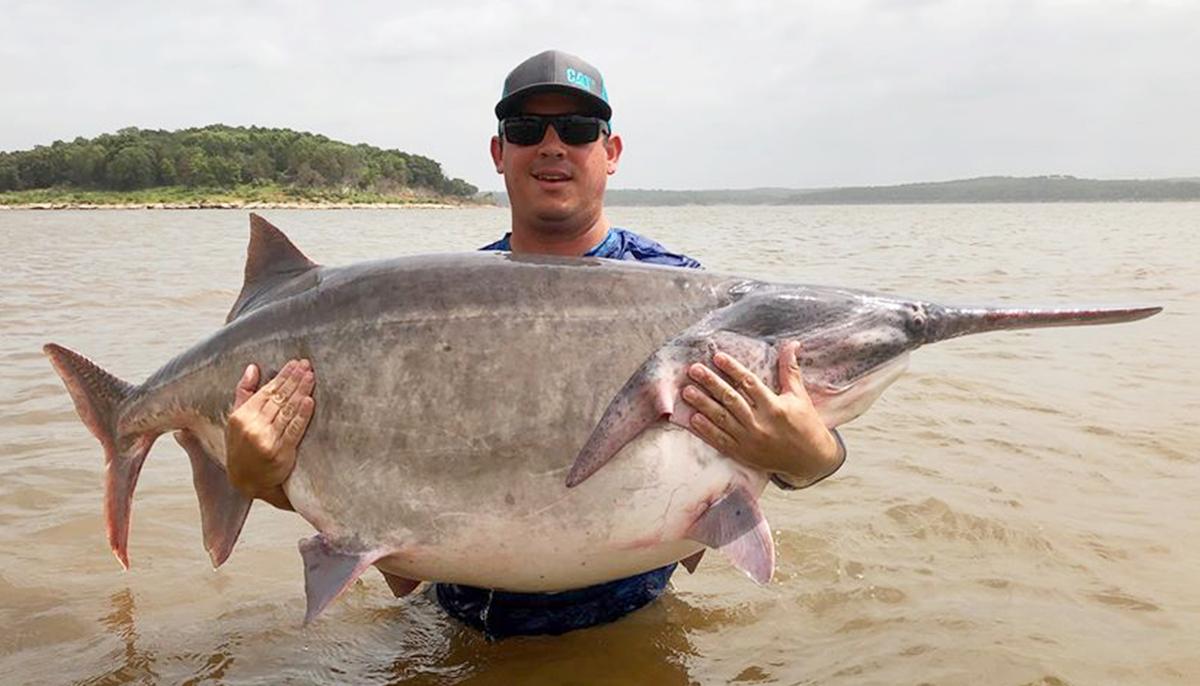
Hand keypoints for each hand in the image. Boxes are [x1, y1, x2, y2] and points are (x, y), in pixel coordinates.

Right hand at [225, 359, 314, 509]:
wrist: (246, 481)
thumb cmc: (242, 447)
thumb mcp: (235, 420)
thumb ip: (244, 393)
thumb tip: (253, 368)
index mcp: (241, 417)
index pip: (266, 391)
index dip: (282, 376)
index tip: (295, 364)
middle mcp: (252, 427)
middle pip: (279, 398)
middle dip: (294, 380)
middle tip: (308, 366)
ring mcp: (266, 440)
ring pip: (287, 411)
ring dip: (301, 391)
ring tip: (311, 377)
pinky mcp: (280, 452)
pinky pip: (294, 430)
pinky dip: (302, 415)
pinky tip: (309, 401)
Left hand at [680, 341, 842, 486]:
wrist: (810, 461)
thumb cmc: (806, 424)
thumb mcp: (800, 396)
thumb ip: (790, 370)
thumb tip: (792, 344)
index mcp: (774, 407)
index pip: (749, 383)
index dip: (733, 368)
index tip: (717, 357)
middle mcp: (760, 424)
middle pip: (730, 399)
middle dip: (711, 383)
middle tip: (694, 369)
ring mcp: (749, 440)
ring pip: (721, 419)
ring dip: (703, 404)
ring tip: (687, 391)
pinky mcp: (743, 453)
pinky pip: (720, 441)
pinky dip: (706, 430)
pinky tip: (693, 419)